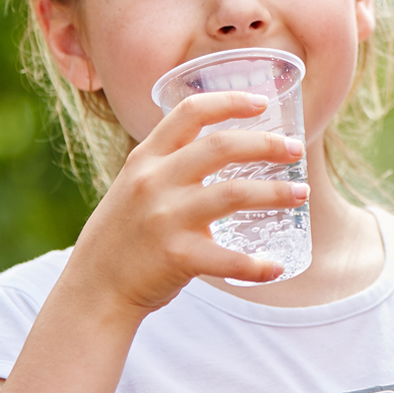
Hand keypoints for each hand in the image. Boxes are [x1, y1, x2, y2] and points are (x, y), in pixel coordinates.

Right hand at [68, 91, 308, 315]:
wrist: (92, 290)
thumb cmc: (124, 234)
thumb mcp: (135, 185)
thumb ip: (170, 164)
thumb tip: (226, 144)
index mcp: (145, 159)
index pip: (190, 113)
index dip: (230, 102)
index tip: (262, 102)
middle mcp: (153, 182)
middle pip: (222, 146)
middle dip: (266, 144)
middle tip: (295, 149)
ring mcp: (164, 219)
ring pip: (234, 193)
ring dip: (275, 193)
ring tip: (301, 194)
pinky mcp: (175, 257)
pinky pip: (228, 258)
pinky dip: (257, 264)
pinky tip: (276, 265)